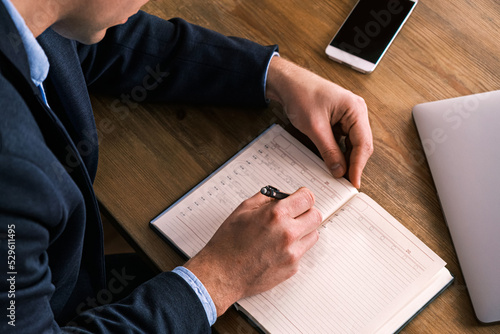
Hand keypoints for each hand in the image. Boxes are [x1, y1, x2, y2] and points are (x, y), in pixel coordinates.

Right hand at [184, 188, 321, 315]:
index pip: (307, 198)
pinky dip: (293, 248)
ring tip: (284, 233)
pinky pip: (302, 252)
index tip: (300, 198)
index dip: (303, 196)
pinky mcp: (292, 268)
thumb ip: (265, 199)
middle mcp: (288, 233)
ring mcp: (292, 253)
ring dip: (303, 231)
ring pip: (313, 235)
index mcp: (276, 215)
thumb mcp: (242, 210)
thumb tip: (280, 195)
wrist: (222, 273)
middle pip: (316, 216)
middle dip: (306, 212)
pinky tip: (276, 249)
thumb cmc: (228, 243)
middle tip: (295, 215)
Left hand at [265, 56, 372, 187]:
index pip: (363, 143)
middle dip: (354, 164)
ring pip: (353, 144)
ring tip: (339, 175)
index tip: (353, 182)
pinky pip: (344, 140)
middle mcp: (356, 111)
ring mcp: (349, 116)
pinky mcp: (340, 120)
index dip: (358, 165)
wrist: (288, 83)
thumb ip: (328, 151)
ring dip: (347, 159)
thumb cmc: (301, 95)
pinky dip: (339, 152)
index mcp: (355, 109)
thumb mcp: (314, 127)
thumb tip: (339, 170)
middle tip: (346, 182)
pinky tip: (333, 162)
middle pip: (362, 145)